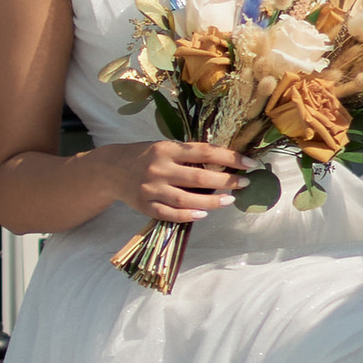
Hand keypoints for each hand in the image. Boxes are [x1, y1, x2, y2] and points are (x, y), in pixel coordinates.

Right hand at [123, 133, 249, 221]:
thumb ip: (188, 155)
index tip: (250, 164)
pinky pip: (169, 214)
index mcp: (166, 149)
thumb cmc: (146, 156)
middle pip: (198, 178)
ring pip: (186, 199)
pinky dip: (187, 215)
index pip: (205, 152)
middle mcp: (159, 168)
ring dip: (211, 202)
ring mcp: (151, 189)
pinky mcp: (145, 206)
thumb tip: (223, 164)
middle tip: (244, 183)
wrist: (112, 169)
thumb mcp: (165, 147)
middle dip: (225, 181)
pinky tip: (202, 214)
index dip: (230, 157)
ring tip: (228, 200)